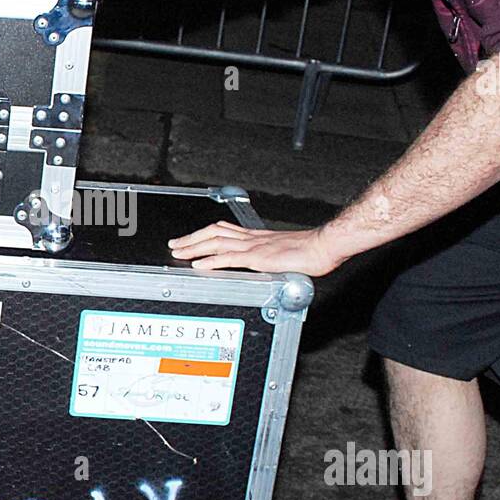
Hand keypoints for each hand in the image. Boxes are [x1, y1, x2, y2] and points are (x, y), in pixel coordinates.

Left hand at [167, 221, 341, 275]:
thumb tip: (269, 269)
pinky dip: (210, 260)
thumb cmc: (312, 250)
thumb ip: (273, 260)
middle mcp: (252, 238)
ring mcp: (253, 246)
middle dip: (192, 238)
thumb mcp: (286, 254)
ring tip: (178, 252)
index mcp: (257, 237)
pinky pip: (228, 258)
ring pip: (215, 242)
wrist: (324, 246)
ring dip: (194, 247)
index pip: (224, 231)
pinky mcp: (258, 257)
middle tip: (175, 244)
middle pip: (214, 233)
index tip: (192, 238)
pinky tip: (198, 264)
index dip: (205, 234)